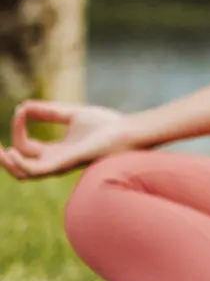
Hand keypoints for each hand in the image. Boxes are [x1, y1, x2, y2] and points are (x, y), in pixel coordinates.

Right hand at [0, 101, 134, 180]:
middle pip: (20, 165)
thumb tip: (23, 106)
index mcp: (55, 152)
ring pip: (24, 173)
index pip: (26, 147)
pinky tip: (14, 152)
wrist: (127, 130)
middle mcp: (55, 162)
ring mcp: (59, 165)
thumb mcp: (71, 114)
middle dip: (3, 156)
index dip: (19, 129)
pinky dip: (21, 163)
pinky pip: (37, 171)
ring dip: (7, 163)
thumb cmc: (106, 124)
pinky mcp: (66, 164)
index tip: (21, 110)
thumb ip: (49, 112)